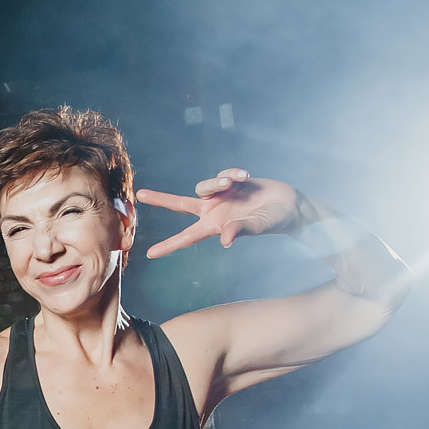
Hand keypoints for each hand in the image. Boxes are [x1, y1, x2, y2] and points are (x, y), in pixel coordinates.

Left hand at [137, 171, 302, 258]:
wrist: (288, 205)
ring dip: (218, 181)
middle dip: (162, 199)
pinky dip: (233, 174)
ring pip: (205, 184)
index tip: (149, 254)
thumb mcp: (256, 227)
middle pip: (180, 205)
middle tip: (140, 195)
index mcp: (215, 226)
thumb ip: (239, 230)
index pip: (187, 237)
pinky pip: (223, 174)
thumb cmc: (273, 221)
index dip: (168, 245)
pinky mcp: (231, 182)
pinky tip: (246, 177)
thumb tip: (225, 240)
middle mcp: (213, 211)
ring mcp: (221, 196)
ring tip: (237, 182)